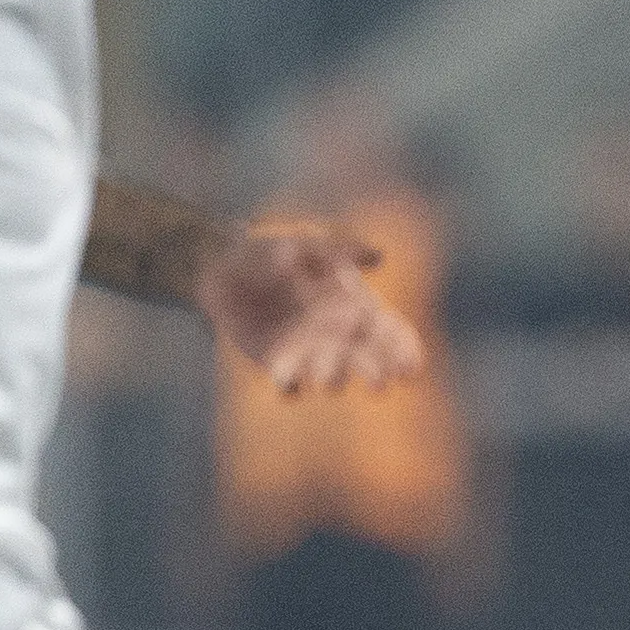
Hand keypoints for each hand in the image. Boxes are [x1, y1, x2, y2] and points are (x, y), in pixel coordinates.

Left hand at [197, 225, 422, 394]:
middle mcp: (337, 333)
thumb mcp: (301, 243)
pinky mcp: (279, 363)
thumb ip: (336, 250)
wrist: (219, 269)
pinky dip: (289, 386)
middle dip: (376, 372)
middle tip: (379, 385)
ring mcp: (309, 350)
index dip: (404, 350)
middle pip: (368, 358)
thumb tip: (379, 257)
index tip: (410, 367)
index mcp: (354, 305)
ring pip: (332, 373)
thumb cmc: (266, 252)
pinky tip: (286, 384)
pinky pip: (289, 382)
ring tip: (328, 380)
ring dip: (334, 377)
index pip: (390, 331)